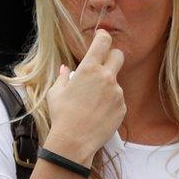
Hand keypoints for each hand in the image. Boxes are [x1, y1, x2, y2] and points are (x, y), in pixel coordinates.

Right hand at [45, 29, 125, 164]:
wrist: (74, 141)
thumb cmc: (61, 115)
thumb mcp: (56, 93)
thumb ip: (63, 77)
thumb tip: (65, 69)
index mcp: (89, 69)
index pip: (103, 42)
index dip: (103, 36)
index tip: (101, 37)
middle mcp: (106, 77)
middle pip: (118, 56)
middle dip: (112, 57)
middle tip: (102, 66)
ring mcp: (117, 93)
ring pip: (115, 82)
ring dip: (107, 87)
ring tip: (91, 104)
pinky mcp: (122, 107)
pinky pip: (117, 100)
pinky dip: (110, 103)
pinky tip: (98, 114)